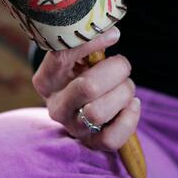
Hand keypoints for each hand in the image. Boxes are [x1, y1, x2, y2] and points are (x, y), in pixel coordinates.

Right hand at [32, 27, 140, 150]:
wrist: (88, 102)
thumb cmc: (84, 71)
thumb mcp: (80, 54)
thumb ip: (89, 42)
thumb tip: (112, 33)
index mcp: (46, 80)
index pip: (61, 57)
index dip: (92, 43)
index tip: (113, 35)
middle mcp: (55, 106)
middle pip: (87, 87)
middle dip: (115, 71)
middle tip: (122, 65)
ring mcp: (73, 127)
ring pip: (99, 112)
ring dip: (123, 92)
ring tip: (125, 85)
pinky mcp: (92, 143)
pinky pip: (113, 138)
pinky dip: (129, 117)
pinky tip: (131, 104)